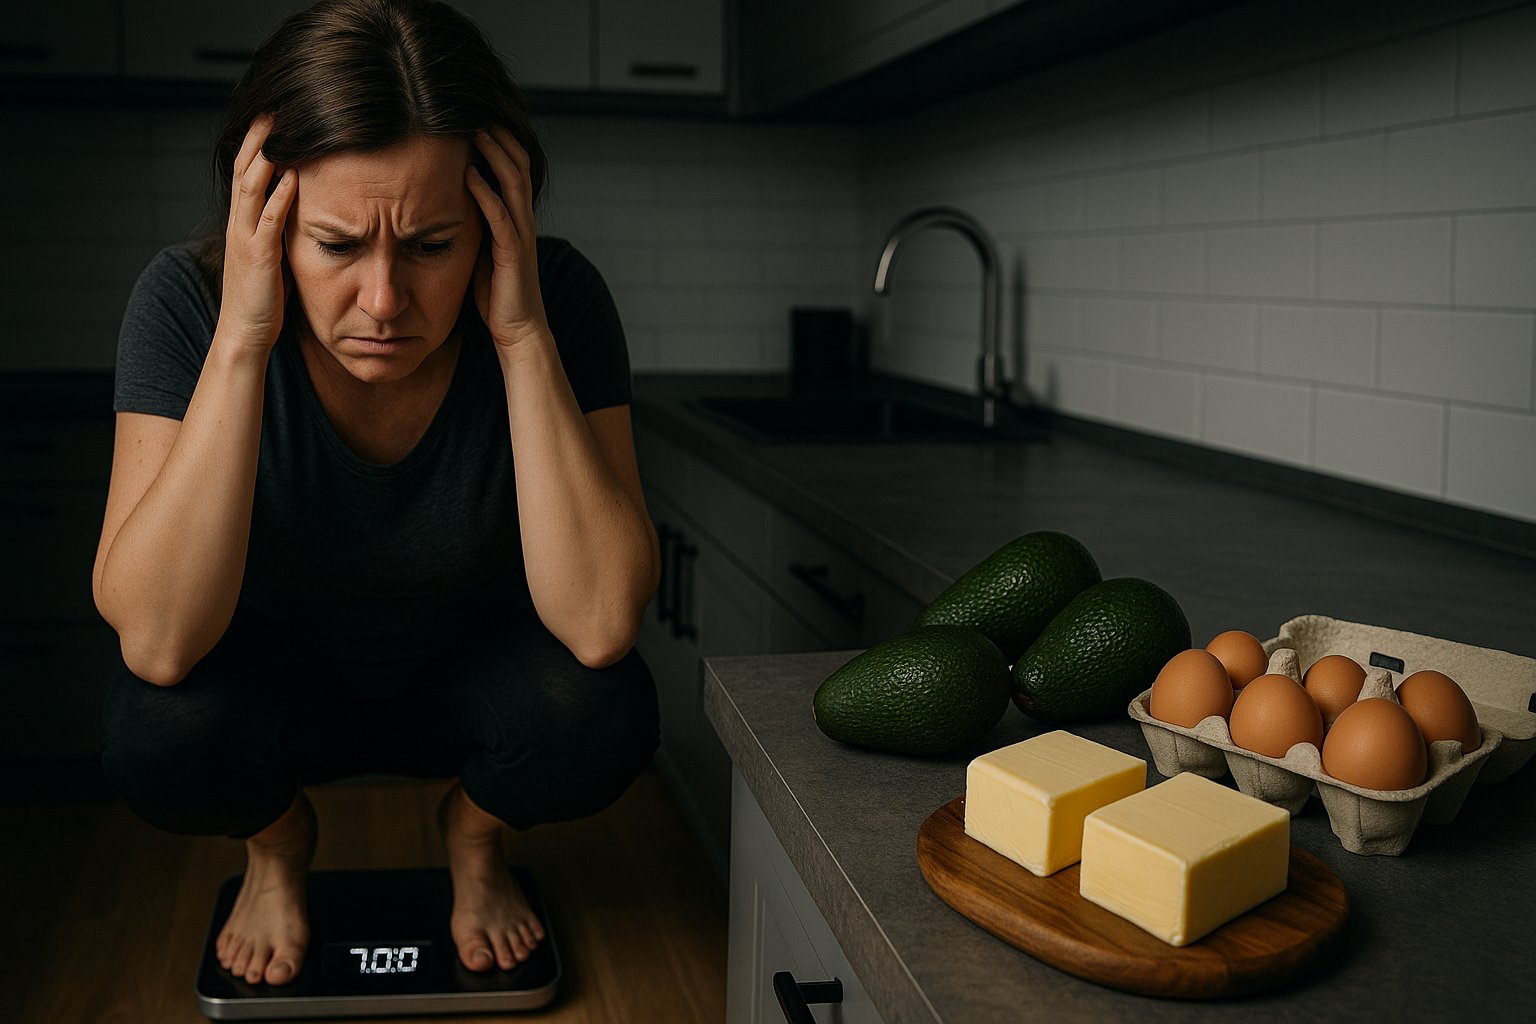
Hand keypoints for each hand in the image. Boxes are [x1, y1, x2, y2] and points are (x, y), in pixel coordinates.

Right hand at [218, 114, 296, 352]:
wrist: (245, 334)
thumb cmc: (264, 298)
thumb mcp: (271, 253)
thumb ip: (279, 227)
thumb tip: (300, 204)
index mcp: (243, 220)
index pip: (248, 169)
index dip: (258, 140)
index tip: (274, 113)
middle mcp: (240, 223)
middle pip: (245, 167)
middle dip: (259, 135)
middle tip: (275, 104)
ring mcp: (246, 238)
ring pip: (252, 186)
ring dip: (267, 155)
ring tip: (280, 126)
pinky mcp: (259, 258)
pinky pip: (268, 222)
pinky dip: (279, 197)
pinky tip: (293, 177)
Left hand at [465, 125, 548, 349]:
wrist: (518, 331)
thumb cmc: (495, 295)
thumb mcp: (480, 249)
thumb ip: (472, 223)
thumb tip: (445, 201)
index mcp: (515, 217)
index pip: (511, 167)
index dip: (498, 139)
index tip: (473, 115)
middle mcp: (522, 220)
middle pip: (517, 164)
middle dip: (498, 135)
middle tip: (475, 108)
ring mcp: (520, 235)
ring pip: (513, 183)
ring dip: (494, 154)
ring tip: (476, 130)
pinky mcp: (513, 254)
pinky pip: (501, 216)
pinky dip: (486, 192)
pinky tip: (470, 174)